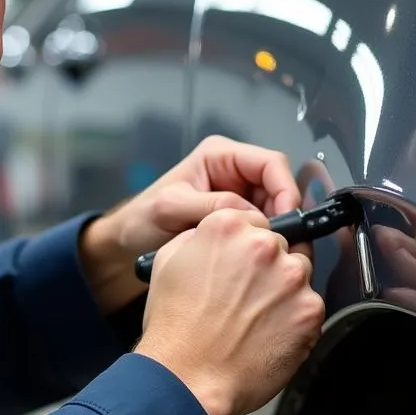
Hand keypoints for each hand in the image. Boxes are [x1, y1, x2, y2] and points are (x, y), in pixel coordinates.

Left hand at [80, 136, 300, 312]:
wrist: (128, 244)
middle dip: (283, 213)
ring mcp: (238, 196)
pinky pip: (263, 228)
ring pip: (275, 210)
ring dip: (275, 230)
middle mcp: (234, 172)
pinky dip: (264, 242)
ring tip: (269, 253)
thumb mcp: (172, 207)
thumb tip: (252, 215)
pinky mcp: (238, 221)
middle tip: (282, 242)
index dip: (285, 188)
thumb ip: (211, 206)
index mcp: (220, 156)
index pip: (270, 163)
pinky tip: (259, 258)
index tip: (287, 218)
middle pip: (278, 186)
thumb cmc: (142, 218)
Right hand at [134, 208, 325, 414]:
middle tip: (244, 296)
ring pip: (298, 273)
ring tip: (254, 318)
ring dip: (282, 289)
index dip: (245, 245)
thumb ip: (198, 237)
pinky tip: (267, 333)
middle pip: (279, 244)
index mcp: (228, 226)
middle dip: (265, 266)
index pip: (254, 220)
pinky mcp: (311, 310)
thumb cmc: (175, 328)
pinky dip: (294, 318)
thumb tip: (216, 236)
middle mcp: (265, 245)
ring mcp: (292, 277)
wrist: (189, 379)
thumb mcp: (167, 262)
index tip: (240, 264)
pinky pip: (309, 306)